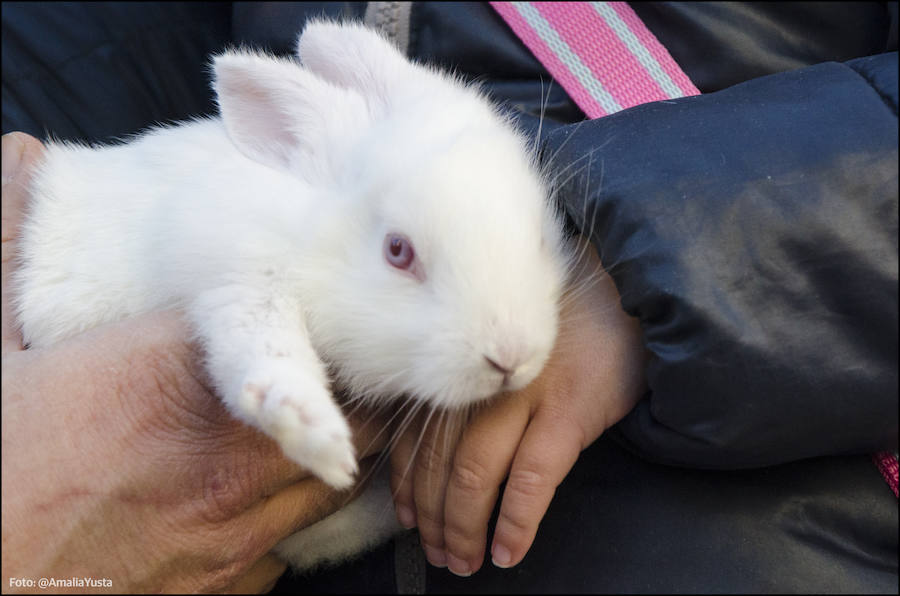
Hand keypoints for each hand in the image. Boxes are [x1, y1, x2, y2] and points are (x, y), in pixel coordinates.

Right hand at [1, 132, 387, 592]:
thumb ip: (15, 251)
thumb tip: (20, 158)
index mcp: (175, 377)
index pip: (299, 332)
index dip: (325, 322)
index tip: (332, 313)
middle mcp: (228, 452)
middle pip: (345, 412)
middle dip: (347, 392)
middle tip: (332, 373)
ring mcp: (237, 526)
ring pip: (332, 479)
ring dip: (327, 452)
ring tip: (307, 435)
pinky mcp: (231, 583)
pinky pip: (291, 542)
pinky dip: (283, 517)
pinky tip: (249, 504)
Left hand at [390, 237, 647, 575]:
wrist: (624, 294)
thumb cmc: (561, 325)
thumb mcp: (502, 344)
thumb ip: (470, 381)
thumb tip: (438, 445)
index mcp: (462, 365)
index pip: (415, 436)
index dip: (407, 486)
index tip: (408, 519)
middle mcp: (482, 380)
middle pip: (438, 462)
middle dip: (432, 518)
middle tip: (436, 553)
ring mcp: (524, 394)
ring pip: (474, 474)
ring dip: (463, 528)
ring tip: (464, 561)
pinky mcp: (568, 409)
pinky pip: (532, 478)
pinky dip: (516, 522)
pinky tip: (508, 551)